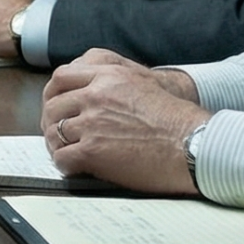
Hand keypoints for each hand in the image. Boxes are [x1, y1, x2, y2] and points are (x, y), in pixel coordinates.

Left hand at [41, 49, 210, 194]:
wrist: (193, 145)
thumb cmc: (177, 120)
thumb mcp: (144, 83)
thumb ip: (114, 82)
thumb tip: (92, 93)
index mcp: (108, 76)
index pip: (61, 77)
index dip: (53, 94)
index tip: (56, 106)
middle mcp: (96, 95)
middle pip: (53, 105)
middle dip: (50, 121)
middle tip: (56, 133)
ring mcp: (92, 122)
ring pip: (54, 132)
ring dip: (57, 145)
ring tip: (66, 153)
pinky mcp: (93, 150)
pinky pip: (63, 158)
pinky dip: (65, 165)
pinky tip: (75, 168)